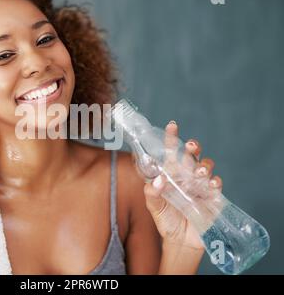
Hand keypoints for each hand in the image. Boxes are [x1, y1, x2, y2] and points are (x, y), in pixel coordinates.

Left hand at [143, 120, 222, 249]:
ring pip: (206, 167)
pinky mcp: (212, 197)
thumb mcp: (154, 207)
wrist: (181, 242)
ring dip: (203, 166)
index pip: (171, 153)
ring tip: (198, 172)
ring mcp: (201, 186)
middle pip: (192, 156)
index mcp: (171, 175)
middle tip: (190, 145)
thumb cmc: (166, 220)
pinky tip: (210, 184)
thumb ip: (152, 194)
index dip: (172, 139)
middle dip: (192, 147)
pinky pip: (216, 185)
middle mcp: (187, 177)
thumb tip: (157, 180)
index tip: (172, 125)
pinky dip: (214, 182)